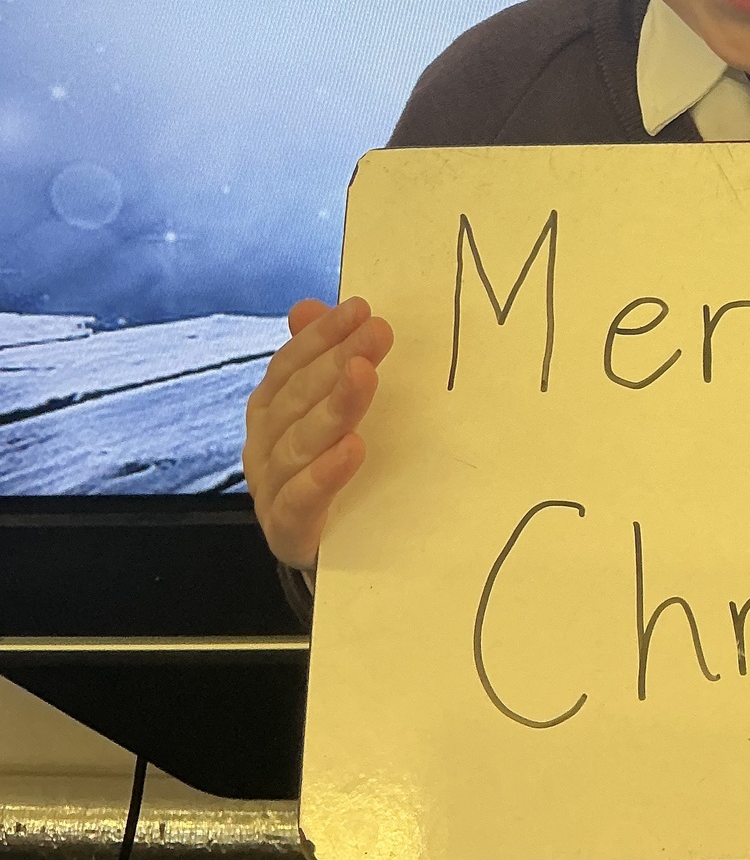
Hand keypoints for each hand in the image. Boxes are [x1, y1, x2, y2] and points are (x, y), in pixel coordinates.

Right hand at [243, 295, 393, 571]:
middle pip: (297, 398)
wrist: (330, 553)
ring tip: (365, 376)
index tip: (360, 309)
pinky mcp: (287, 531)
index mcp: (270, 412)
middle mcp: (263, 446)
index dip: (321, 336)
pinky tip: (352, 449)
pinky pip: (301, 500)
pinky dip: (324, 474)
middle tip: (378, 333)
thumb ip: (319, 361)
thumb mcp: (330, 411)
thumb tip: (305, 306)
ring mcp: (270, 489)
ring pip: (298, 444)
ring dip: (333, 407)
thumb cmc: (329, 470)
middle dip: (337, 360)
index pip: (290, 364)